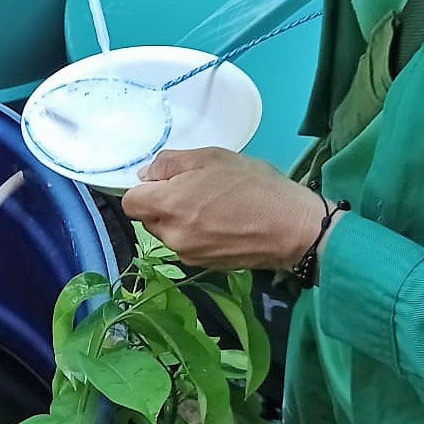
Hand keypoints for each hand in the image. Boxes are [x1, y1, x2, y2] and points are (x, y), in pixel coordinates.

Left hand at [121, 148, 339, 271]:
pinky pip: (186, 245)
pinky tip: (222, 223)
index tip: (166, 181)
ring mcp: (187, 254)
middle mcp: (171, 236)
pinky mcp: (203, 266)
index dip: (144, 188)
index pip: (130, 202)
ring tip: (213, 205)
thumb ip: (169, 163)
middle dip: (162, 204)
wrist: (293, 228)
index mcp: (168, 207)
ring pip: (167, 233)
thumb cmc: (253, 186)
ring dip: (179, 220)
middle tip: (196, 189)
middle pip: (147, 218)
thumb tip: (144, 176)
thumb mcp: (211, 157)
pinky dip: (195, 234)